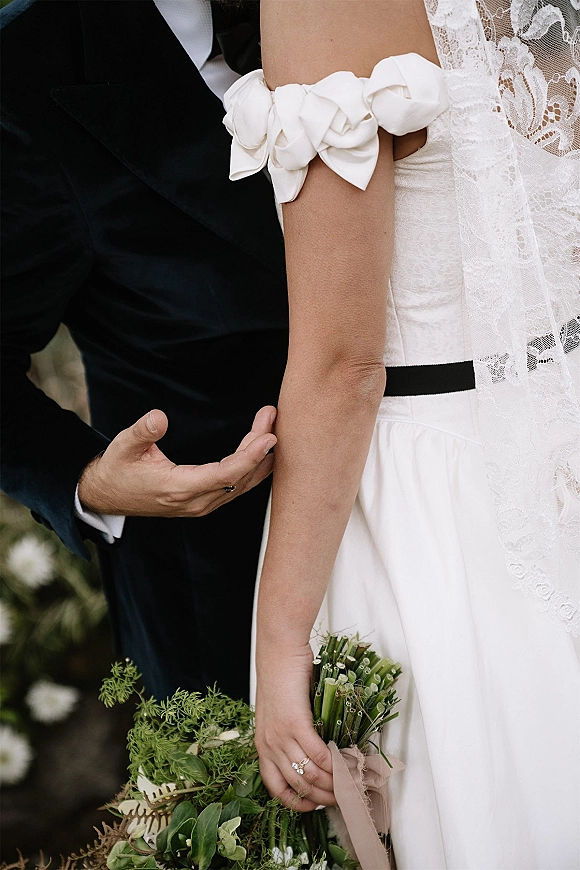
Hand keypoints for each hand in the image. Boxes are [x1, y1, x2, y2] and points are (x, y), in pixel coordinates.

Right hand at [77, 406, 276, 516]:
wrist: (107, 496)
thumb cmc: (117, 469)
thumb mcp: (123, 446)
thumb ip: (142, 432)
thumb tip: (159, 417)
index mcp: (179, 488)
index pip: (225, 474)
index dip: (250, 456)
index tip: (269, 437)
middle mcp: (195, 502)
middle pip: (240, 476)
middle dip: (259, 447)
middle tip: (271, 417)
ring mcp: (201, 505)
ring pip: (241, 484)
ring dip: (259, 457)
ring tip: (269, 426)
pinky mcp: (203, 502)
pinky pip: (236, 488)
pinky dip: (252, 469)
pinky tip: (264, 454)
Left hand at [255, 641, 335, 811]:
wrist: (279, 653)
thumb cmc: (282, 678)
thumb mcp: (278, 714)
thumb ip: (290, 736)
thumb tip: (316, 755)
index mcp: (262, 745)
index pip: (276, 787)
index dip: (297, 802)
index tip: (315, 806)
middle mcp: (269, 745)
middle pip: (298, 785)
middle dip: (323, 797)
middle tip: (342, 798)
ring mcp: (281, 735)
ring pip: (310, 773)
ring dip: (333, 783)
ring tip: (349, 785)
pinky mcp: (296, 723)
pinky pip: (318, 754)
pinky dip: (334, 764)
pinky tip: (346, 764)